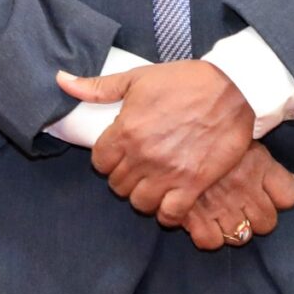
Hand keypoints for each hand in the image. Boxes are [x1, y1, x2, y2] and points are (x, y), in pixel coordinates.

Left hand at [57, 58, 253, 224]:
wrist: (232, 89)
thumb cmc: (183, 81)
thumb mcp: (136, 79)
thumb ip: (97, 87)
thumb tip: (61, 80)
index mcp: (126, 131)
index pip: (99, 162)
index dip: (106, 159)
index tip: (118, 154)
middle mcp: (143, 156)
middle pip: (118, 185)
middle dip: (123, 178)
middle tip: (137, 169)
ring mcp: (169, 173)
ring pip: (140, 202)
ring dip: (143, 196)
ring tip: (152, 184)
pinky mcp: (194, 184)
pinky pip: (171, 214)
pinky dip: (168, 213)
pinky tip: (171, 201)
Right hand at [181, 143, 293, 250]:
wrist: (166, 125)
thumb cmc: (209, 134)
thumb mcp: (247, 145)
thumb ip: (278, 171)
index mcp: (258, 166)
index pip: (288, 197)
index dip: (278, 199)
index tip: (264, 194)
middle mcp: (243, 188)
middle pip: (267, 223)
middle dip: (255, 218)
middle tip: (238, 206)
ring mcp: (218, 204)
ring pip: (241, 235)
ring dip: (232, 229)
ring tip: (219, 215)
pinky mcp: (190, 214)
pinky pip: (210, 241)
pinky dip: (206, 236)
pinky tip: (201, 222)